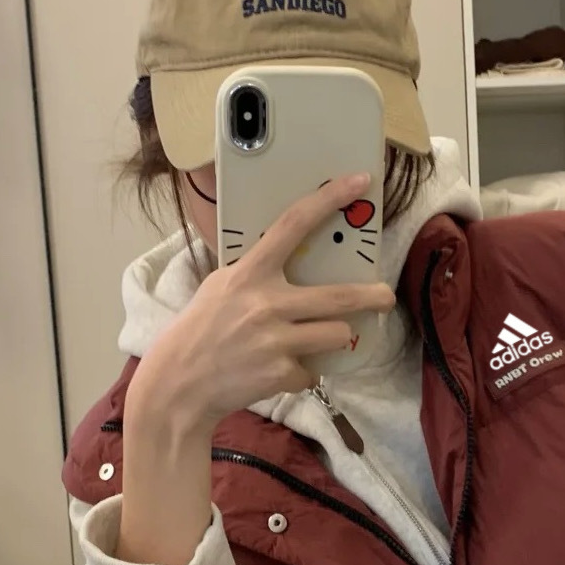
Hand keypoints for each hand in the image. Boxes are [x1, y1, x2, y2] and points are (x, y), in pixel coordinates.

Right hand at [129, 174, 393, 436]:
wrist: (179, 384)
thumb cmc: (201, 330)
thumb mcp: (221, 287)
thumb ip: (256, 273)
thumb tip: (292, 256)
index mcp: (249, 273)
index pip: (293, 224)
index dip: (329, 199)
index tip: (359, 181)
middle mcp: (266, 303)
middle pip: (340, 296)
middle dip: (372, 297)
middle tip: (385, 296)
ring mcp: (276, 340)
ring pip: (338, 334)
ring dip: (333, 338)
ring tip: (313, 341)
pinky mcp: (281, 374)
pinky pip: (313, 371)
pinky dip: (301, 373)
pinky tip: (276, 371)